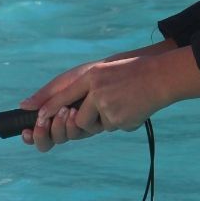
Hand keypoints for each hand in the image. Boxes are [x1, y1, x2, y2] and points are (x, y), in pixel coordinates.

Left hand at [18, 43, 199, 152]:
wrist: (161, 76)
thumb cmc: (130, 73)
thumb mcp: (102, 73)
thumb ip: (80, 87)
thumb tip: (53, 107)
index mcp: (90, 76)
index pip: (61, 95)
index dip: (49, 110)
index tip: (38, 120)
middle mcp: (96, 90)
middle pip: (77, 119)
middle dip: (82, 123)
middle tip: (98, 112)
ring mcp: (108, 105)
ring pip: (94, 126)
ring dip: (104, 122)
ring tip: (122, 104)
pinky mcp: (120, 119)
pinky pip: (113, 127)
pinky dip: (123, 122)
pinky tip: (134, 107)